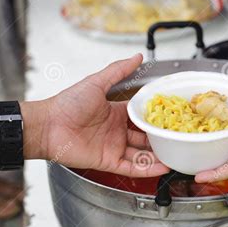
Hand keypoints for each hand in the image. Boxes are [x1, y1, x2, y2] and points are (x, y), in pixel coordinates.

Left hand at [24, 54, 169, 176]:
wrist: (48, 125)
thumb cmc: (68, 103)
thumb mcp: (96, 82)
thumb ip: (118, 71)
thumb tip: (137, 57)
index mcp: (116, 113)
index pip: (142, 116)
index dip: (157, 118)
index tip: (173, 117)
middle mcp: (117, 131)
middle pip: (145, 137)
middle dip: (162, 139)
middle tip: (180, 138)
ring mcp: (114, 147)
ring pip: (142, 154)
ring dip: (159, 156)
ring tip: (177, 154)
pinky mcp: (109, 162)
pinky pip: (132, 167)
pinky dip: (148, 169)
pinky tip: (162, 167)